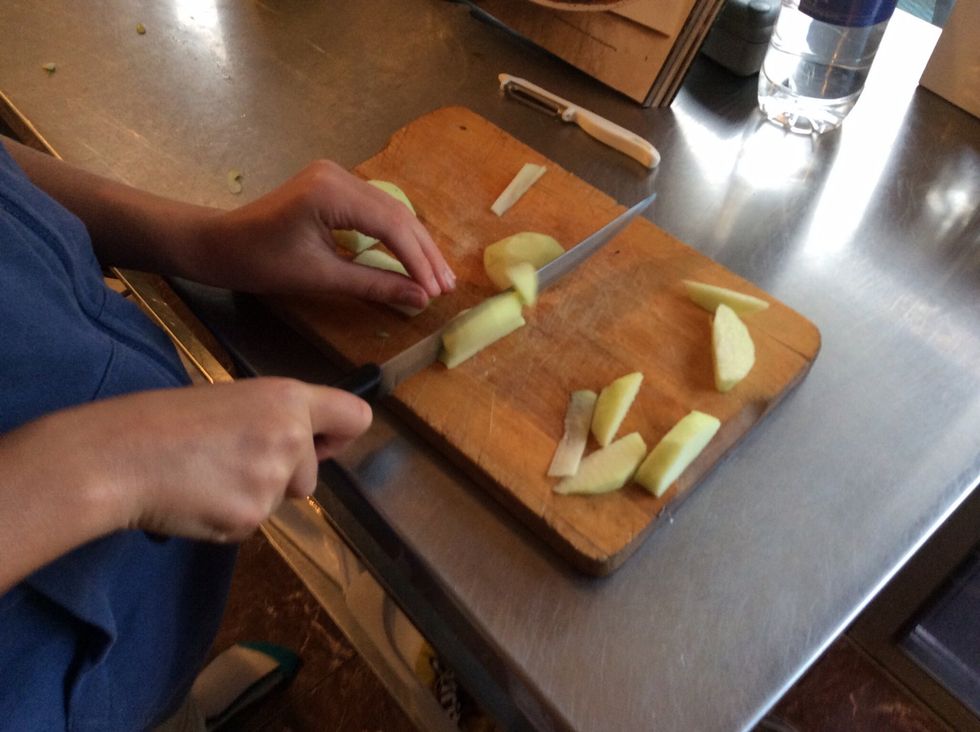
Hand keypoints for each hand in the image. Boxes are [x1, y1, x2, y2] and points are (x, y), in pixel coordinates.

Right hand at [25, 378, 369, 543]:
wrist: (118, 456)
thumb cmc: (164, 422)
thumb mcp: (231, 401)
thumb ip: (275, 419)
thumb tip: (304, 446)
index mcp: (287, 399)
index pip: (355, 416)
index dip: (341, 434)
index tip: (324, 442)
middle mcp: (292, 436)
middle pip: (312, 474)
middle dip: (282, 476)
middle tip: (229, 460)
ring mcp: (274, 479)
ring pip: (280, 500)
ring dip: (252, 497)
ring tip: (206, 476)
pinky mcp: (252, 516)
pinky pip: (251, 524)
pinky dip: (228, 518)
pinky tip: (198, 498)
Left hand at [198, 161, 455, 310]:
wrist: (220, 243)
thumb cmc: (261, 262)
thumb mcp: (321, 278)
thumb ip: (374, 286)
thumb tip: (419, 300)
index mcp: (330, 192)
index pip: (391, 226)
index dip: (418, 261)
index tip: (435, 293)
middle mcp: (338, 175)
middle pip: (397, 215)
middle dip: (424, 253)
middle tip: (446, 288)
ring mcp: (337, 176)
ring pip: (391, 212)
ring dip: (414, 246)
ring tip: (436, 278)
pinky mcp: (334, 185)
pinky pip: (376, 211)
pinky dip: (395, 237)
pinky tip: (411, 259)